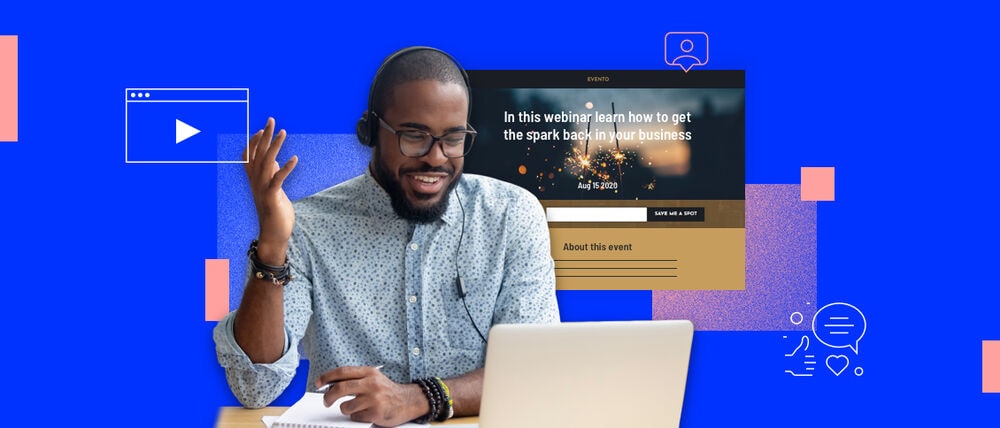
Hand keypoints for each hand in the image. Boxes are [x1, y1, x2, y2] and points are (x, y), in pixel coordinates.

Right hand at [244, 117, 297, 263]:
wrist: (274, 234)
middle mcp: (255, 182)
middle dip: (265, 136)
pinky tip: (294, 159)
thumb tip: (275, 160)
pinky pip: (277, 179)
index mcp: (254, 180)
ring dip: (275, 146)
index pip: (249, 156)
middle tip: (272, 120)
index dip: (254, 142)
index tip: (262, 128)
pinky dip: (285, 168)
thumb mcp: (274, 189)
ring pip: (267, 162)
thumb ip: (272, 175)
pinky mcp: (272, 197)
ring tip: (284, 132)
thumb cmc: (275, 211)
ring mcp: (262, 189)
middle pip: (258, 154)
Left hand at [315, 366, 427, 425]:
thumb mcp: (373, 378)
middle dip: (328, 397)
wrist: (409, 401)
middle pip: (340, 388)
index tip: (318, 383)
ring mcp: (374, 398)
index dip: (327, 377)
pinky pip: (355, 417)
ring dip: (345, 409)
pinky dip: (356, 417)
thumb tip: (331, 384)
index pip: (342, 372)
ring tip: (354, 408)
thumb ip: (355, 379)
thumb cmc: (387, 391)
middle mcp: (371, 383)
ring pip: (346, 406)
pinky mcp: (376, 412)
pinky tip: (365, 413)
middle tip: (326, 402)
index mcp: (369, 372)